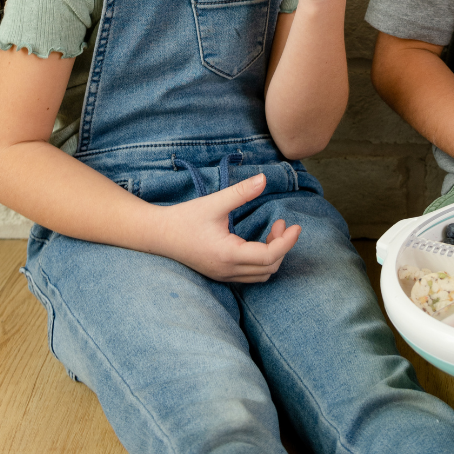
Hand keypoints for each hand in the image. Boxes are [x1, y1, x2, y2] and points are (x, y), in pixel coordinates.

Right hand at [154, 173, 300, 282]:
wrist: (158, 235)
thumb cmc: (185, 218)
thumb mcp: (214, 203)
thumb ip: (241, 192)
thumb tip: (264, 179)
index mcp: (228, 255)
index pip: (269, 256)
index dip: (287, 242)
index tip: (296, 226)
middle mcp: (227, 270)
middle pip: (269, 268)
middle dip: (282, 246)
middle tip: (281, 223)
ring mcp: (223, 275)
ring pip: (261, 275)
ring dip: (273, 255)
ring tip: (272, 230)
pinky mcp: (220, 273)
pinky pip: (250, 274)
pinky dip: (262, 260)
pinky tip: (259, 240)